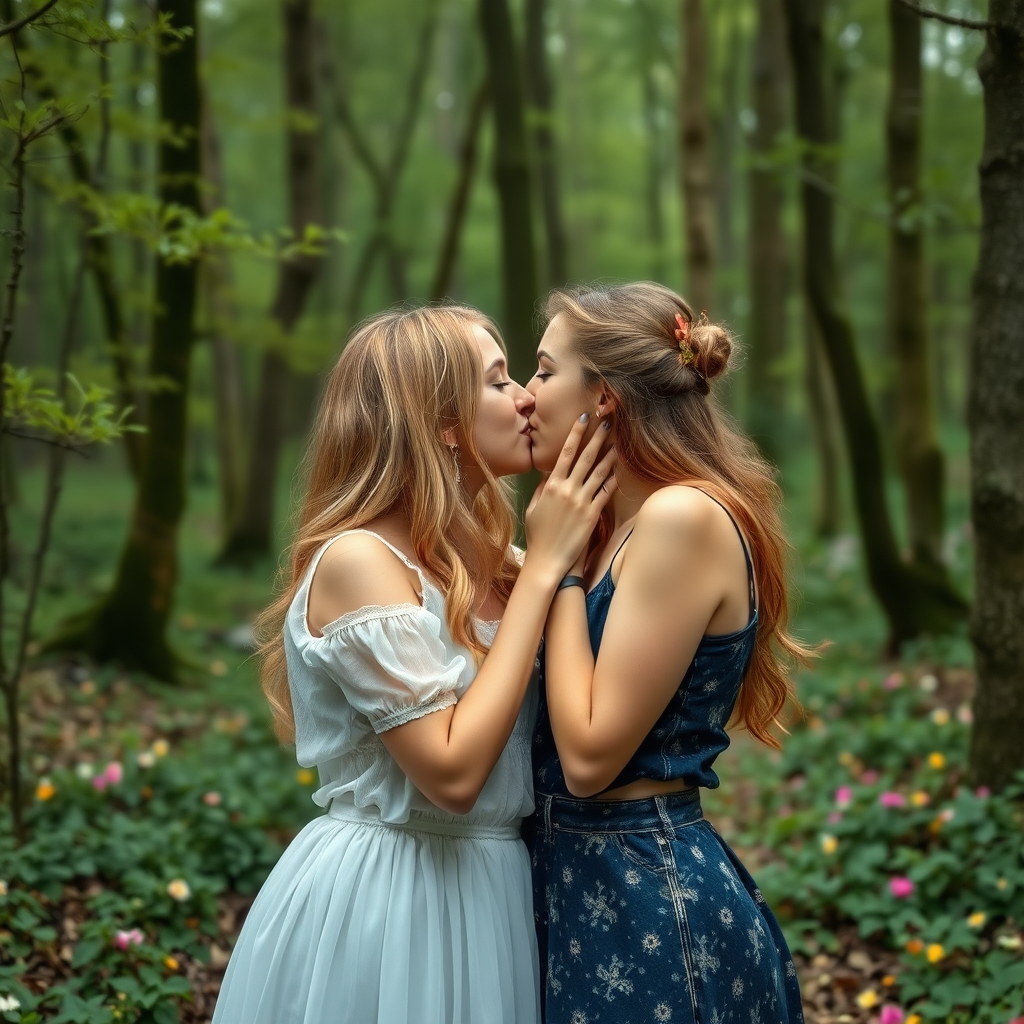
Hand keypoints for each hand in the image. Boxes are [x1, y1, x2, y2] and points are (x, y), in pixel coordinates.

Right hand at [524, 415, 616, 578]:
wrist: (548, 559)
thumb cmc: (538, 535)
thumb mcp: (533, 509)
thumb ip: (541, 489)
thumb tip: (548, 475)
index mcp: (551, 485)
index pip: (566, 452)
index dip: (576, 433)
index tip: (584, 418)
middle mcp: (567, 489)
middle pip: (586, 458)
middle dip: (597, 438)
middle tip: (608, 423)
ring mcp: (581, 501)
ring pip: (599, 473)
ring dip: (610, 456)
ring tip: (619, 443)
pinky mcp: (592, 515)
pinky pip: (606, 493)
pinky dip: (614, 480)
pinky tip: (621, 470)